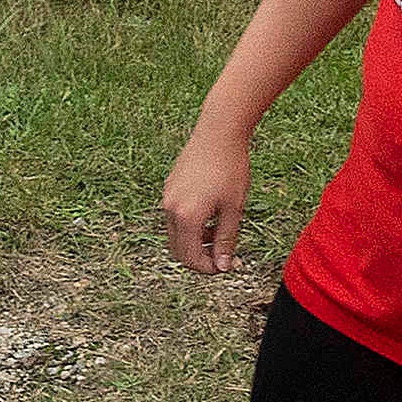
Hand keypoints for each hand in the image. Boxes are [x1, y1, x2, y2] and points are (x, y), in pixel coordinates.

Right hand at [162, 118, 254, 273]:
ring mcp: (167, 197)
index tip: (224, 267)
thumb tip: (223, 266)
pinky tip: (209, 214)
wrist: (219, 133)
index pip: (190, 257)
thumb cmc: (230, 169)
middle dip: (199, 258)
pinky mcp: (169, 187)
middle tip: (221, 256)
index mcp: (187, 217)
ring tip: (218, 232)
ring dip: (194, 241)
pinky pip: (174, 216)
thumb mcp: (233, 209)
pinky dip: (188, 225)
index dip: (207, 268)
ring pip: (175, 233)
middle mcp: (171, 209)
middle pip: (178, 249)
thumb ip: (226, 240)